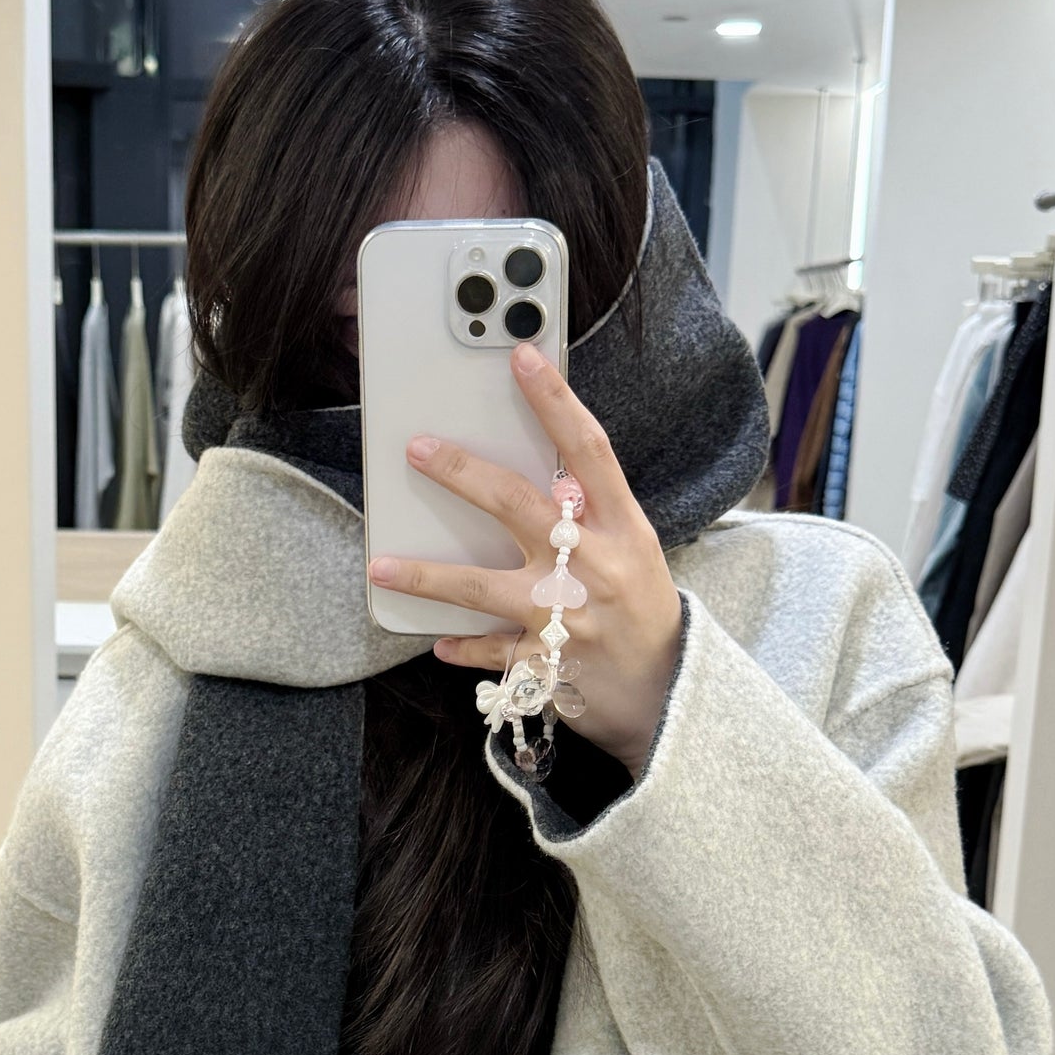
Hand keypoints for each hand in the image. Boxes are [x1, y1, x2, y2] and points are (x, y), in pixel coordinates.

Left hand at [367, 341, 684, 770]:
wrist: (671, 694)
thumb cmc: (644, 611)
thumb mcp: (634, 552)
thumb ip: (590, 516)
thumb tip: (537, 478)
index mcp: (623, 529)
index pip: (589, 450)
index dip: (556, 402)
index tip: (522, 359)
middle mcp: (595, 567)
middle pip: (520, 507)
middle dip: (464, 474)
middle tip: (419, 448)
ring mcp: (567, 618)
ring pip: (485, 589)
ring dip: (429, 577)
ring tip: (382, 567)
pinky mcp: (547, 664)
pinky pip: (489, 652)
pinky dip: (461, 646)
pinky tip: (435, 640)